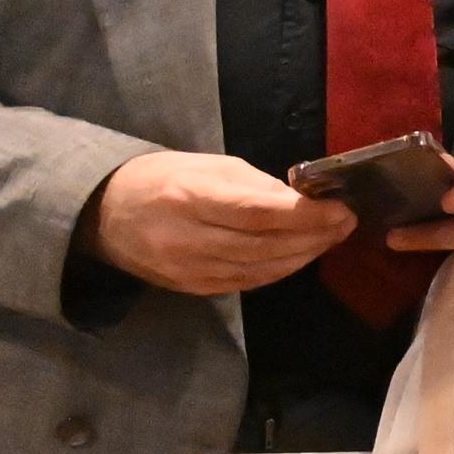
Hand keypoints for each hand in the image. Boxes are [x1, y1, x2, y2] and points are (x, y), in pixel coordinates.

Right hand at [81, 152, 355, 295]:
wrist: (106, 214)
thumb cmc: (165, 178)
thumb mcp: (211, 166)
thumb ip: (259, 186)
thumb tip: (306, 202)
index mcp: (192, 198)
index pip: (260, 214)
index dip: (307, 216)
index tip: (341, 209)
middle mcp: (188, 238)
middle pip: (265, 246)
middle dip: (315, 237)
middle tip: (346, 223)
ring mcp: (187, 269)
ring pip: (260, 269)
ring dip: (303, 256)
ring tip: (331, 238)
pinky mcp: (190, 287)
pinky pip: (246, 283)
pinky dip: (278, 270)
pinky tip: (299, 256)